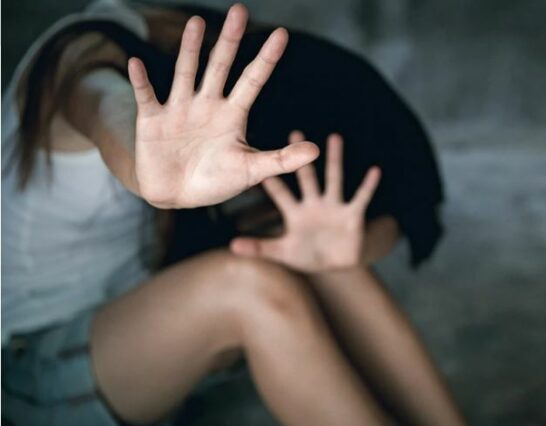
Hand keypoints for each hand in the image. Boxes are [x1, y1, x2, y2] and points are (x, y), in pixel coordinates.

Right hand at [127, 4, 318, 207]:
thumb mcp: (252, 171)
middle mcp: (207, 104)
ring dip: (190, 49)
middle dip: (230, 41)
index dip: (267, 59)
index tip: (282, 34)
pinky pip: (147, 96)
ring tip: (197, 23)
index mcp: (233, 114)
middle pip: (221, 66)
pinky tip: (137, 63)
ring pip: (187, 72)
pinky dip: (141, 81)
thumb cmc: (216, 181)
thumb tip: (316, 151)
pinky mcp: (153, 120)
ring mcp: (180, 109)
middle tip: (240, 11)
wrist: (178, 195)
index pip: (253, 80)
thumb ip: (282, 160)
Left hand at [230, 131, 380, 271]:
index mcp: (295, 213)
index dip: (270, 180)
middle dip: (301, 157)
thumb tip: (232, 245)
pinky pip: (361, 197)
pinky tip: (375, 170)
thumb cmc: (307, 255)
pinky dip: (368, 185)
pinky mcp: (352, 215)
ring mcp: (334, 207)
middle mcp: (314, 204)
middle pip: (306, 177)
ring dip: (335, 160)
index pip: (280, 193)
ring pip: (334, 179)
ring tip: (334, 138)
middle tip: (296, 131)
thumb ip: (259, 248)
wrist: (337, 263)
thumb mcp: (282, 253)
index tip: (258, 158)